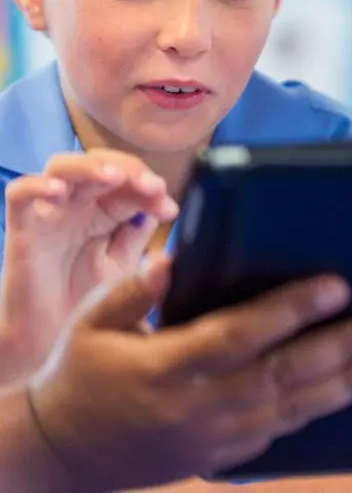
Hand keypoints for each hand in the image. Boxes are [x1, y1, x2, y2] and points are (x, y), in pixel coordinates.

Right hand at [0, 149, 178, 380]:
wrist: (48, 349)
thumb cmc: (86, 305)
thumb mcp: (123, 268)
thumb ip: (139, 236)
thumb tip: (164, 205)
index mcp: (107, 210)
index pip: (130, 181)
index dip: (151, 187)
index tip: (171, 210)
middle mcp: (78, 206)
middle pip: (100, 164)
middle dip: (130, 170)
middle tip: (152, 188)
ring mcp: (49, 214)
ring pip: (61, 166)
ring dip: (90, 167)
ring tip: (114, 178)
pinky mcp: (22, 230)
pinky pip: (19, 194)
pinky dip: (38, 186)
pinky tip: (61, 193)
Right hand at [27, 256, 351, 491]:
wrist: (63, 455)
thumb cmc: (79, 375)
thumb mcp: (91, 323)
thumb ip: (133, 289)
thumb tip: (172, 260)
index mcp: (168, 366)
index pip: (242, 333)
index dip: (293, 310)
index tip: (337, 287)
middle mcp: (200, 406)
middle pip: (283, 374)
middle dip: (340, 350)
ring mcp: (214, 437)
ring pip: (292, 408)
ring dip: (344, 384)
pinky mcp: (220, 456)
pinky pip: (279, 432)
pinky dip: (317, 411)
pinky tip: (347, 392)